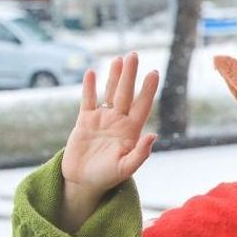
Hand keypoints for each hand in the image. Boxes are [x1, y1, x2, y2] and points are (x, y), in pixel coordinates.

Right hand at [60, 53, 158, 227]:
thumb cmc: (107, 178)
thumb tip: (153, 135)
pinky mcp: (84, 122)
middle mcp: (118, 121)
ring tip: (120, 59)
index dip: (148, 89)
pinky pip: (88, 100)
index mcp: (131, 131)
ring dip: (114, 76)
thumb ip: (140, 153)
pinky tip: (91, 72)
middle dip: (130, 75)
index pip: (142, 105)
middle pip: (126, 93)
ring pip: (109, 93)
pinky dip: (89, 87)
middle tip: (135, 54)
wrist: (82, 182)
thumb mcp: (126, 168)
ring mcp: (102, 120)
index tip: (154, 72)